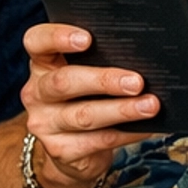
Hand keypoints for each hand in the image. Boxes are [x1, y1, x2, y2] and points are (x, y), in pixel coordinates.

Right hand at [21, 23, 161, 187]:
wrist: (71, 149)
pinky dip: (127, 133)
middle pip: (64, 82)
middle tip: (136, 82)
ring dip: (122, 110)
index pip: (36, 42)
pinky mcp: (60, 150)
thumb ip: (99, 61)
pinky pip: (99, 141)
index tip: (87, 39)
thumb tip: (143, 57)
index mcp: (42, 65)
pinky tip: (145, 127)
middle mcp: (36, 93)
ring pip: (84, 116)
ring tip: (150, 105)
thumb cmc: (84, 99)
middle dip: (103, 81)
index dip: (58, 37)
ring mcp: (45, 124)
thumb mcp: (83, 75)